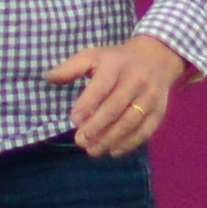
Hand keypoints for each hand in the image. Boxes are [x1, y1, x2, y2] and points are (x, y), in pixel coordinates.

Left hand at [50, 35, 186, 158]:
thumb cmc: (116, 60)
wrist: (156, 58)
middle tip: (80, 141)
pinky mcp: (159, 110)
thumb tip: (48, 77)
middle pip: (115, 107)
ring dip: (111, 139)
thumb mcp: (93, 56)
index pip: (101, 87)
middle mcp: (135, 80)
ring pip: (130, 121)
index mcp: (116, 65)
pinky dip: (130, 143)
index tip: (74, 120)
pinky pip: (146, 130)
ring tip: (93, 150)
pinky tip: (113, 151)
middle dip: (96, 127)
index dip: (87, 104)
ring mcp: (150, 96)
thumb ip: (71, 68)